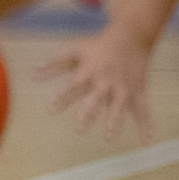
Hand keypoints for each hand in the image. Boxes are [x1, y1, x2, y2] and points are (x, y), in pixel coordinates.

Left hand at [38, 29, 155, 141]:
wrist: (131, 36)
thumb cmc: (98, 45)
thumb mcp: (75, 49)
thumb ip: (54, 62)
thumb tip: (31, 72)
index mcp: (90, 72)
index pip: (73, 86)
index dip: (62, 97)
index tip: (50, 109)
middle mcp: (107, 81)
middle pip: (96, 99)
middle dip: (88, 113)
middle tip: (80, 129)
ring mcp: (124, 87)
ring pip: (119, 107)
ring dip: (114, 122)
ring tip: (108, 138)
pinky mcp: (138, 91)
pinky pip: (143, 111)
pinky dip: (146, 126)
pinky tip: (147, 142)